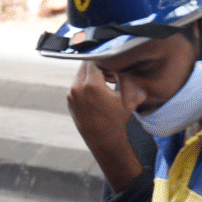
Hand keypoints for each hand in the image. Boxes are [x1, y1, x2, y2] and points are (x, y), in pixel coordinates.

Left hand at [68, 62, 142, 192]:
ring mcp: (71, 95)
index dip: (107, 59)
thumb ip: (126, 78)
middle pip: (86, 65)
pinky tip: (98, 90)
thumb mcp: (124, 96)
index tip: (115, 63)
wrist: (105, 141)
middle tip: (111, 71)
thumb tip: (132, 65)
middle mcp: (77, 88)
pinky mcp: (70, 101)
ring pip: (81, 74)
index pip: (96, 59)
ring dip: (92, 74)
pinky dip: (86, 83)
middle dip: (99, 65)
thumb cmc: (117, 121)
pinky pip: (77, 84)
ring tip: (106, 81)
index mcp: (91, 85)